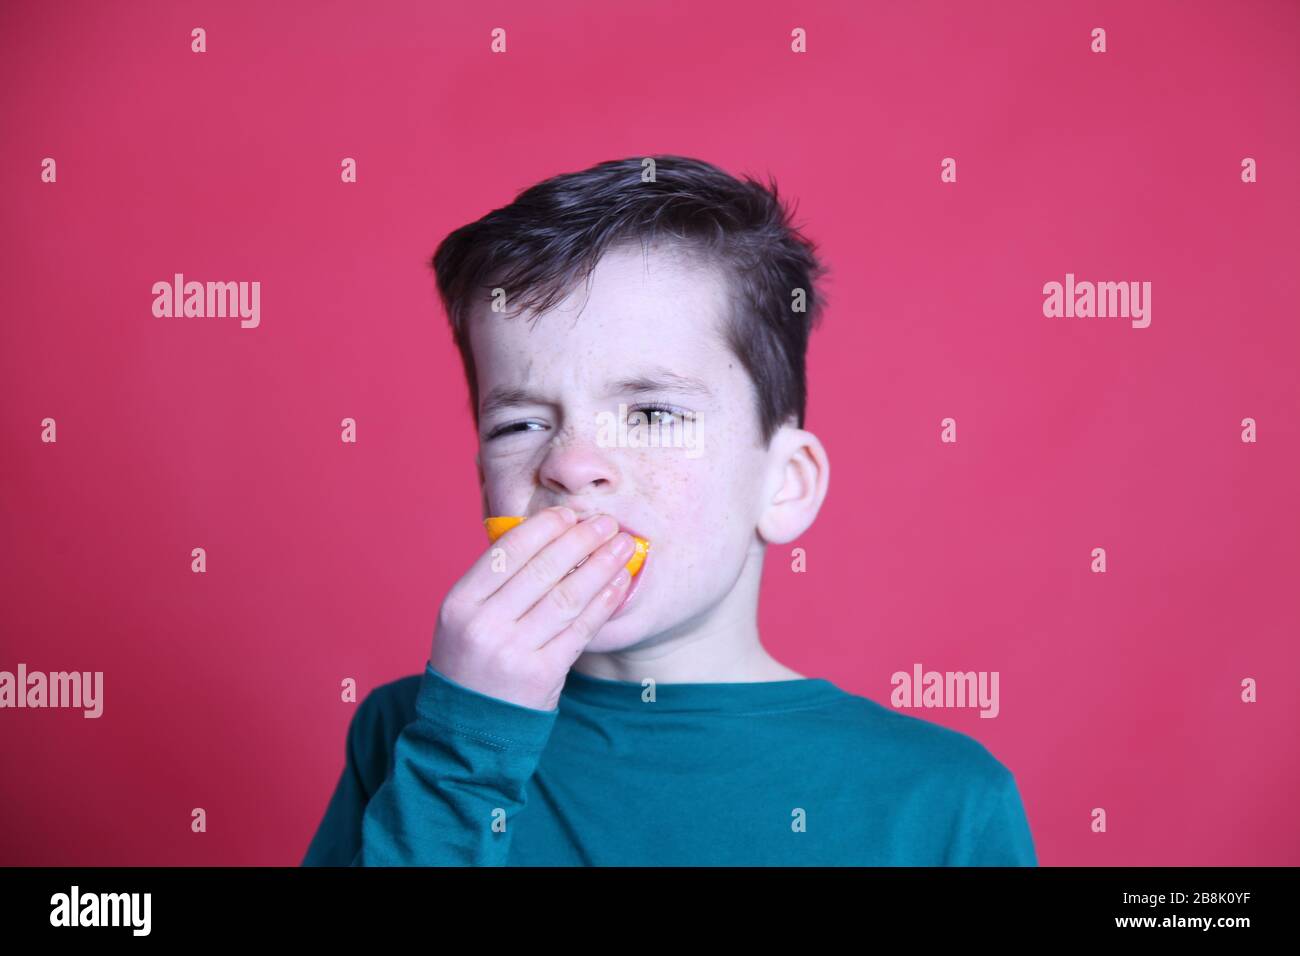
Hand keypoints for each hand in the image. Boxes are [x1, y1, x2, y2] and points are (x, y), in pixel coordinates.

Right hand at [428, 506, 635, 710]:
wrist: (470, 728)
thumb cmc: (473, 661)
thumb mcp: (466, 618)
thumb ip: (496, 580)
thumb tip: (549, 533)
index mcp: (459, 603)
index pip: (507, 552)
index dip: (543, 528)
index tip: (569, 514)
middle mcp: (483, 626)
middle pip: (542, 570)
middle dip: (581, 540)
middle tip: (607, 522)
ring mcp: (513, 652)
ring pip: (567, 596)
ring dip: (601, 565)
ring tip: (623, 546)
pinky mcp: (542, 674)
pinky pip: (581, 629)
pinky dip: (604, 602)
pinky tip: (619, 583)